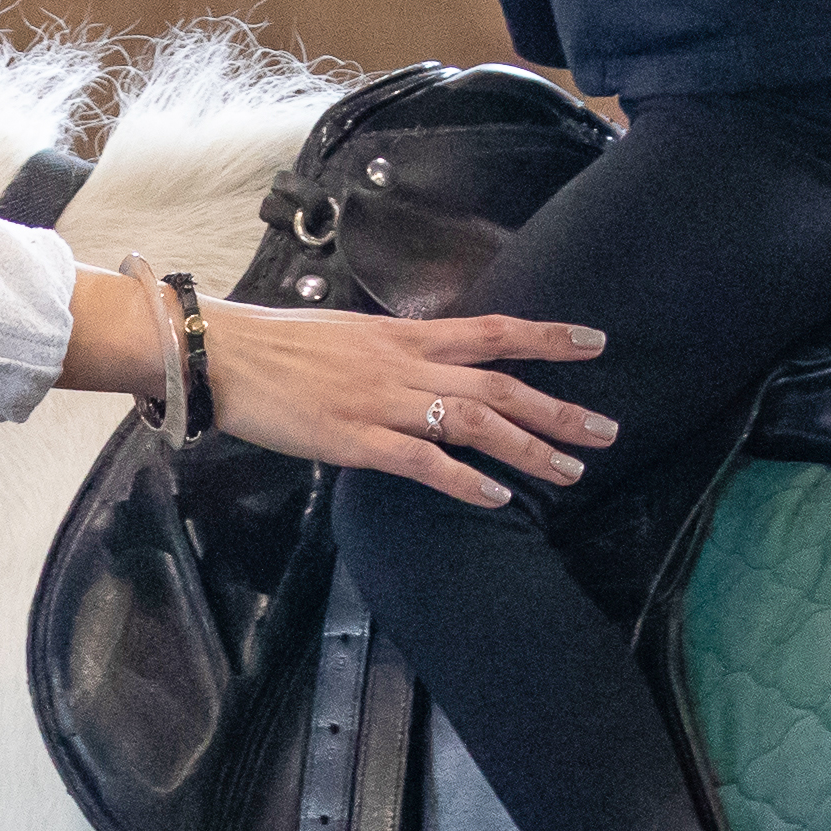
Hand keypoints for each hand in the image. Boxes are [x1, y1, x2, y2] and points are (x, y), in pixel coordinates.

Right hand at [68, 276, 612, 506]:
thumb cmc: (277, 346)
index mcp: (405, 335)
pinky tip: (500, 500)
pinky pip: (423, 462)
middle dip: (559, 407)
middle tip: (609, 430)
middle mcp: (405, 364)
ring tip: (573, 471)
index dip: (549, 336)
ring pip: (474, 422)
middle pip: (500, 384)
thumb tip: (428, 365)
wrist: (222, 353)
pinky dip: (466, 481)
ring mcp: (383, 402)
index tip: (597, 341)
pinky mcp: (355, 439)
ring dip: (529, 448)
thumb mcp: (349, 335)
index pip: (494, 330)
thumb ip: (394, 351)